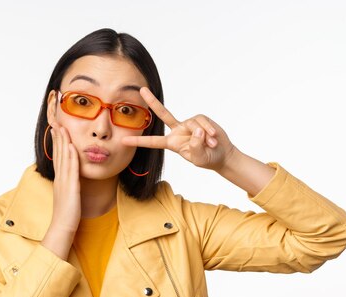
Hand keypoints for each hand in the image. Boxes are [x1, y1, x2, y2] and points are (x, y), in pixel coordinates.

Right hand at [41, 122, 80, 259]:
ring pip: (63, 159)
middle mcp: (60, 179)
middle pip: (58, 154)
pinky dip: (70, 157)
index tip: (57, 130)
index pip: (58, 158)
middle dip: (58, 138)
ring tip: (62, 128)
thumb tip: (71, 182)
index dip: (57, 144)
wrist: (62, 228)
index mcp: (59, 181)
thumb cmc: (67, 216)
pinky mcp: (70, 188)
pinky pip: (70, 170)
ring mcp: (64, 183)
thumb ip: (69, 188)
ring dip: (63, 142)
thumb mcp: (68, 198)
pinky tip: (71, 147)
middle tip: (57, 123)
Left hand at [122, 87, 236, 171]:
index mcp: (172, 143)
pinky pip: (202, 121)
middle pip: (163, 114)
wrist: (221, 154)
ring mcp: (188, 124)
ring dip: (204, 137)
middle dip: (152, 101)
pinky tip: (213, 138)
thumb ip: (195, 146)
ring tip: (211, 145)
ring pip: (193, 124)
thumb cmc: (207, 158)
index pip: (153, 141)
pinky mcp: (200, 119)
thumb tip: (196, 130)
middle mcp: (177, 131)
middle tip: (141, 90)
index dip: (139, 141)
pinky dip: (208, 130)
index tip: (123, 140)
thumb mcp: (198, 158)